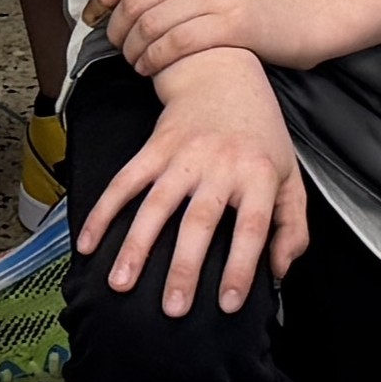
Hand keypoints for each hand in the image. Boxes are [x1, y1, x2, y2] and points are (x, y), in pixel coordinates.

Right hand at [74, 46, 308, 316]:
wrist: (222, 74)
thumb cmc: (260, 134)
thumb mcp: (290, 176)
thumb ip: (292, 226)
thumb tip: (279, 271)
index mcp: (258, 175)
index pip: (253, 227)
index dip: (242, 266)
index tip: (229, 303)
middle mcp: (220, 165)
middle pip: (200, 220)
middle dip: (184, 266)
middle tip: (172, 307)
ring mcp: (182, 155)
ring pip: (156, 204)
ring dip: (136, 245)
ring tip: (121, 283)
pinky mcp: (153, 148)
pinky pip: (125, 182)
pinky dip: (103, 211)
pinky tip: (88, 243)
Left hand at [93, 0, 324, 77]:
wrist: (312, 10)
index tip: (94, 14)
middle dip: (115, 28)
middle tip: (115, 45)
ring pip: (152, 24)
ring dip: (132, 49)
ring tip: (133, 61)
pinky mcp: (232, 26)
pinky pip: (176, 44)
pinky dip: (155, 60)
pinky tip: (151, 69)